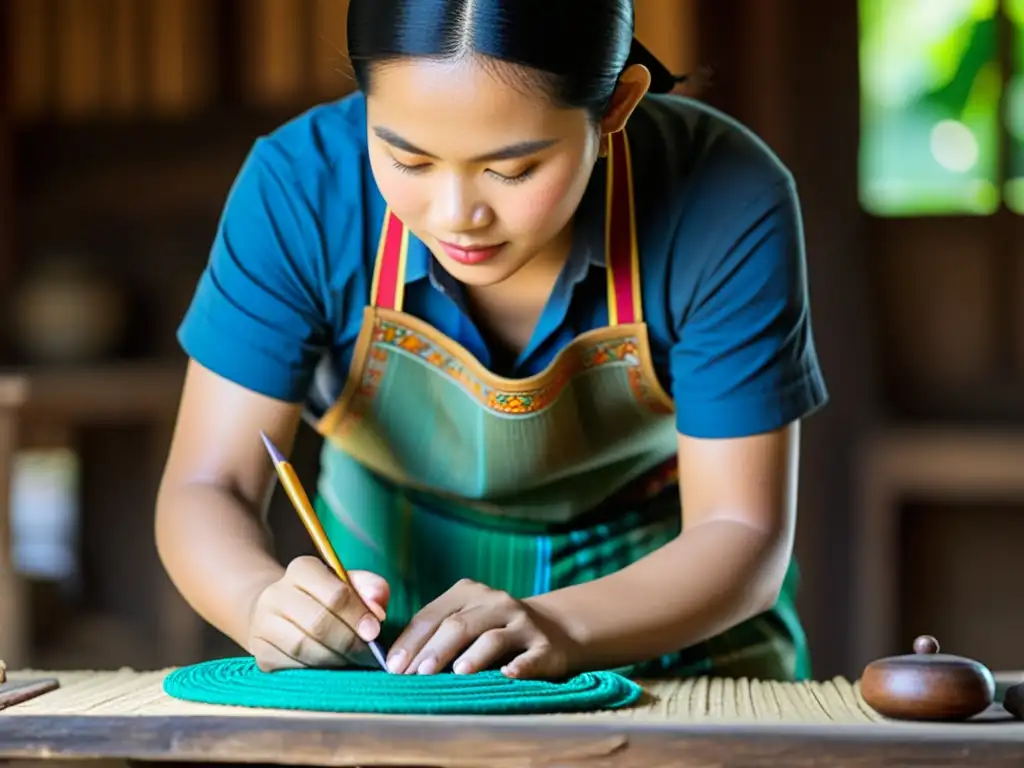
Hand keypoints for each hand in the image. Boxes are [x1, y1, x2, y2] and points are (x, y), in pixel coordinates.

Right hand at [247, 556, 389, 671]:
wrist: (280, 613)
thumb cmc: (325, 598)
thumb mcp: (350, 584)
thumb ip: (371, 589)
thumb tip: (377, 611)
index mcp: (302, 569)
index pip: (335, 593)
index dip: (358, 615)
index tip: (375, 632)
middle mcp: (276, 593)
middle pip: (319, 623)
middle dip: (349, 642)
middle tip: (368, 654)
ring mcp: (263, 624)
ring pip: (304, 648)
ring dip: (335, 660)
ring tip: (353, 663)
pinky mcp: (260, 653)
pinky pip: (292, 668)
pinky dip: (316, 672)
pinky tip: (330, 669)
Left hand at [386, 579, 580, 679]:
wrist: (554, 629)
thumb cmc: (494, 630)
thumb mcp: (466, 620)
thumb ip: (436, 633)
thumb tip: (394, 663)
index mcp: (469, 593)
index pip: (433, 616)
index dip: (412, 642)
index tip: (393, 668)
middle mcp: (496, 603)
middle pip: (459, 626)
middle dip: (435, 651)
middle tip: (417, 675)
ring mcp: (523, 624)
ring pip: (493, 638)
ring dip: (473, 656)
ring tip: (457, 673)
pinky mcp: (545, 647)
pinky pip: (531, 656)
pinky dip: (520, 666)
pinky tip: (509, 674)